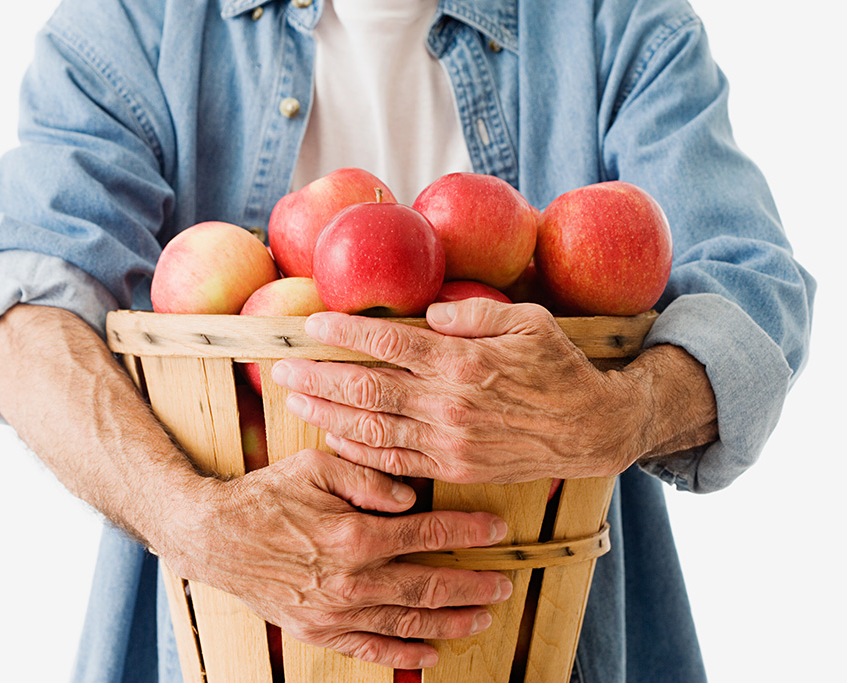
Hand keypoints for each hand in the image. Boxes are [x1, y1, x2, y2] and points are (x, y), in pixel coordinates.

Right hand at [159, 449, 511, 669]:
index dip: (468, 531)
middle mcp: (351, 580)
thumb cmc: (266, 496)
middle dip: (473, 584)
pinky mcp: (318, 630)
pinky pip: (370, 649)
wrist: (215, 536)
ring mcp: (335, 611)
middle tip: (504, 583)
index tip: (497, 530)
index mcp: (354, 534)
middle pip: (428, 584)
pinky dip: (403, 653)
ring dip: (451, 620)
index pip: (428, 532)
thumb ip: (368, 476)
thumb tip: (411, 498)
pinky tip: (430, 653)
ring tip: (483, 617)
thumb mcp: (315, 465)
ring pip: (408, 621)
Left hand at [269, 299, 650, 483]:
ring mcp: (448, 440)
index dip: (344, 334)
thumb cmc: (558, 368)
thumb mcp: (527, 323)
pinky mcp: (452, 468)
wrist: (590, 429)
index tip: (310, 325)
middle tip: (279, 367)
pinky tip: (332, 435)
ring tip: (293, 398)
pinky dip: (359, 450)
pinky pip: (394, 461)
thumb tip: (430, 312)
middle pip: (366, 388)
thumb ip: (474, 314)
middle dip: (317, 375)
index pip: (389, 343)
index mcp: (463, 361)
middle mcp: (449, 402)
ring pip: (372, 427)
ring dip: (326, 412)